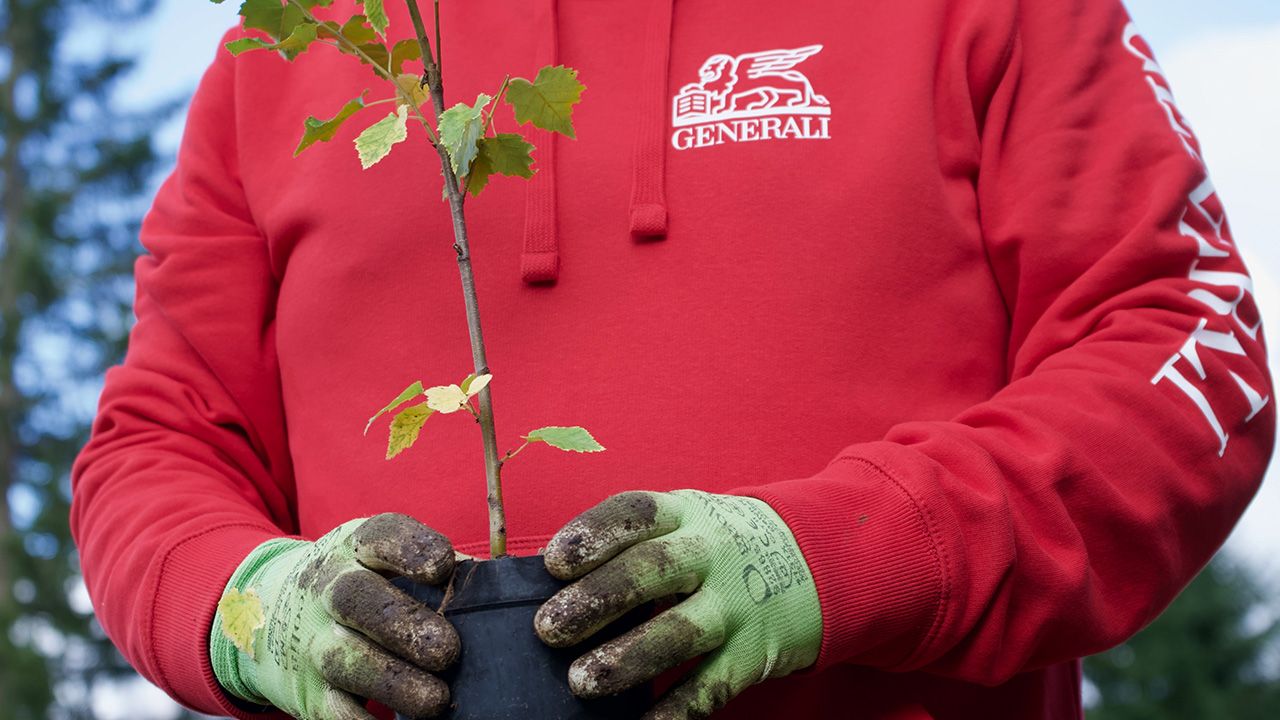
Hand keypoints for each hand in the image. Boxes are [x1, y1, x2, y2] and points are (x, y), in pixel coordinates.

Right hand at [210, 513, 458, 718]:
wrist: (270, 609)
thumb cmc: (365, 581)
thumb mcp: (389, 559)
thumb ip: (444, 572)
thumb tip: (500, 588)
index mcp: (357, 546)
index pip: (380, 535)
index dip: (410, 549)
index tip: (443, 566)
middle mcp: (329, 587)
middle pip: (356, 599)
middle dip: (403, 624)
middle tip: (448, 649)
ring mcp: (313, 639)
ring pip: (345, 660)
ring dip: (393, 682)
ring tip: (436, 699)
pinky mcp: (310, 690)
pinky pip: (334, 711)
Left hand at [534, 490, 821, 718]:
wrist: (815, 557)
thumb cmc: (718, 544)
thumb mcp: (685, 520)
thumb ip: (632, 544)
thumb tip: (552, 587)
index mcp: (685, 512)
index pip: (636, 514)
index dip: (593, 534)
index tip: (553, 562)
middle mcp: (711, 553)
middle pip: (652, 570)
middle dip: (597, 599)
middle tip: (548, 628)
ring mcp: (736, 604)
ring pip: (680, 632)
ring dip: (628, 658)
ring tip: (581, 681)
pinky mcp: (755, 651)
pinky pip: (711, 685)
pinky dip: (675, 710)